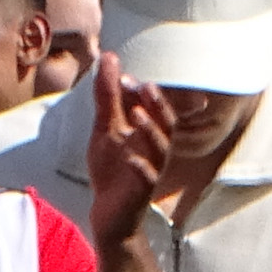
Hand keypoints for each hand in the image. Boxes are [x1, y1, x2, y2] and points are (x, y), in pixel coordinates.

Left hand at [84, 53, 172, 246]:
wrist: (108, 214)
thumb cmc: (112, 168)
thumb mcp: (105, 128)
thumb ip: (107, 96)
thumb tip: (108, 57)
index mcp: (148, 132)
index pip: (153, 106)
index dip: (142, 91)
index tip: (123, 76)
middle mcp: (155, 149)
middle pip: (166, 123)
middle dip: (157, 104)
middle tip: (144, 86)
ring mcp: (151, 169)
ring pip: (159, 148)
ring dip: (150, 130)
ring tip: (137, 114)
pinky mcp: (142, 192)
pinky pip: (147, 178)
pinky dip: (140, 166)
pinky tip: (129, 156)